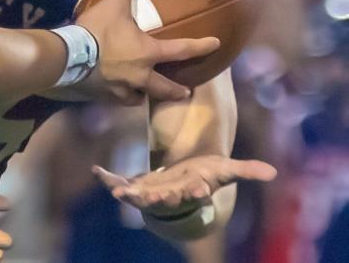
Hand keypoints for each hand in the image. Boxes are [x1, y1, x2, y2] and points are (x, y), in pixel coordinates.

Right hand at [73, 0, 220, 103]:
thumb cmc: (97, 31)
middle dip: (176, 91)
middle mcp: (140, 76)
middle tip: (185, 92)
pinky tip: (115, 91)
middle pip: (164, 88)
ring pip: (140, 97)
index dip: (201, 46)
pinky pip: (117, 99)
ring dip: (144, 95)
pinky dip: (119, 96)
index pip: (181, 50)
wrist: (69, 56)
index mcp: (148, 54)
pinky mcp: (104, 96)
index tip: (216, 45)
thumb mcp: (114, 4)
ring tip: (143, 93)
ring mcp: (122, 89)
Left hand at [93, 154, 276, 215]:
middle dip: (160, 199)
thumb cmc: (202, 176)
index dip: (198, 192)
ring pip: (139, 197)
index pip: (196, 194)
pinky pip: (117, 182)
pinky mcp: (134, 186)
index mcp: (191, 190)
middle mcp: (169, 195)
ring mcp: (149, 192)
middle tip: (155, 197)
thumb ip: (245, 171)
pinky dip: (107, 178)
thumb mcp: (223, 170)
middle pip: (166, 199)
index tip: (201, 189)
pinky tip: (96, 171)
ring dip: (129, 195)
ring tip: (118, 193)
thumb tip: (273, 172)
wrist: (180, 186)